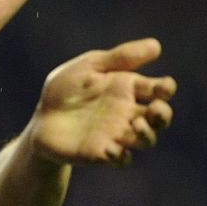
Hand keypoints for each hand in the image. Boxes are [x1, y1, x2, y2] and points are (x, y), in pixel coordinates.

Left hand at [25, 38, 175, 166]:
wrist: (40, 118)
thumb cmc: (66, 90)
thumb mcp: (89, 67)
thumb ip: (120, 57)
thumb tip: (156, 45)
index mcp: (127, 89)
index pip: (158, 90)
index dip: (166, 88)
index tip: (163, 87)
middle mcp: (127, 113)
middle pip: (159, 118)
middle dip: (163, 115)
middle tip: (155, 110)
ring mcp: (116, 135)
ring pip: (146, 140)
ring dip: (147, 134)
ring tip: (136, 124)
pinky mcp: (101, 153)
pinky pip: (121, 160)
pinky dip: (121, 156)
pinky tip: (110, 148)